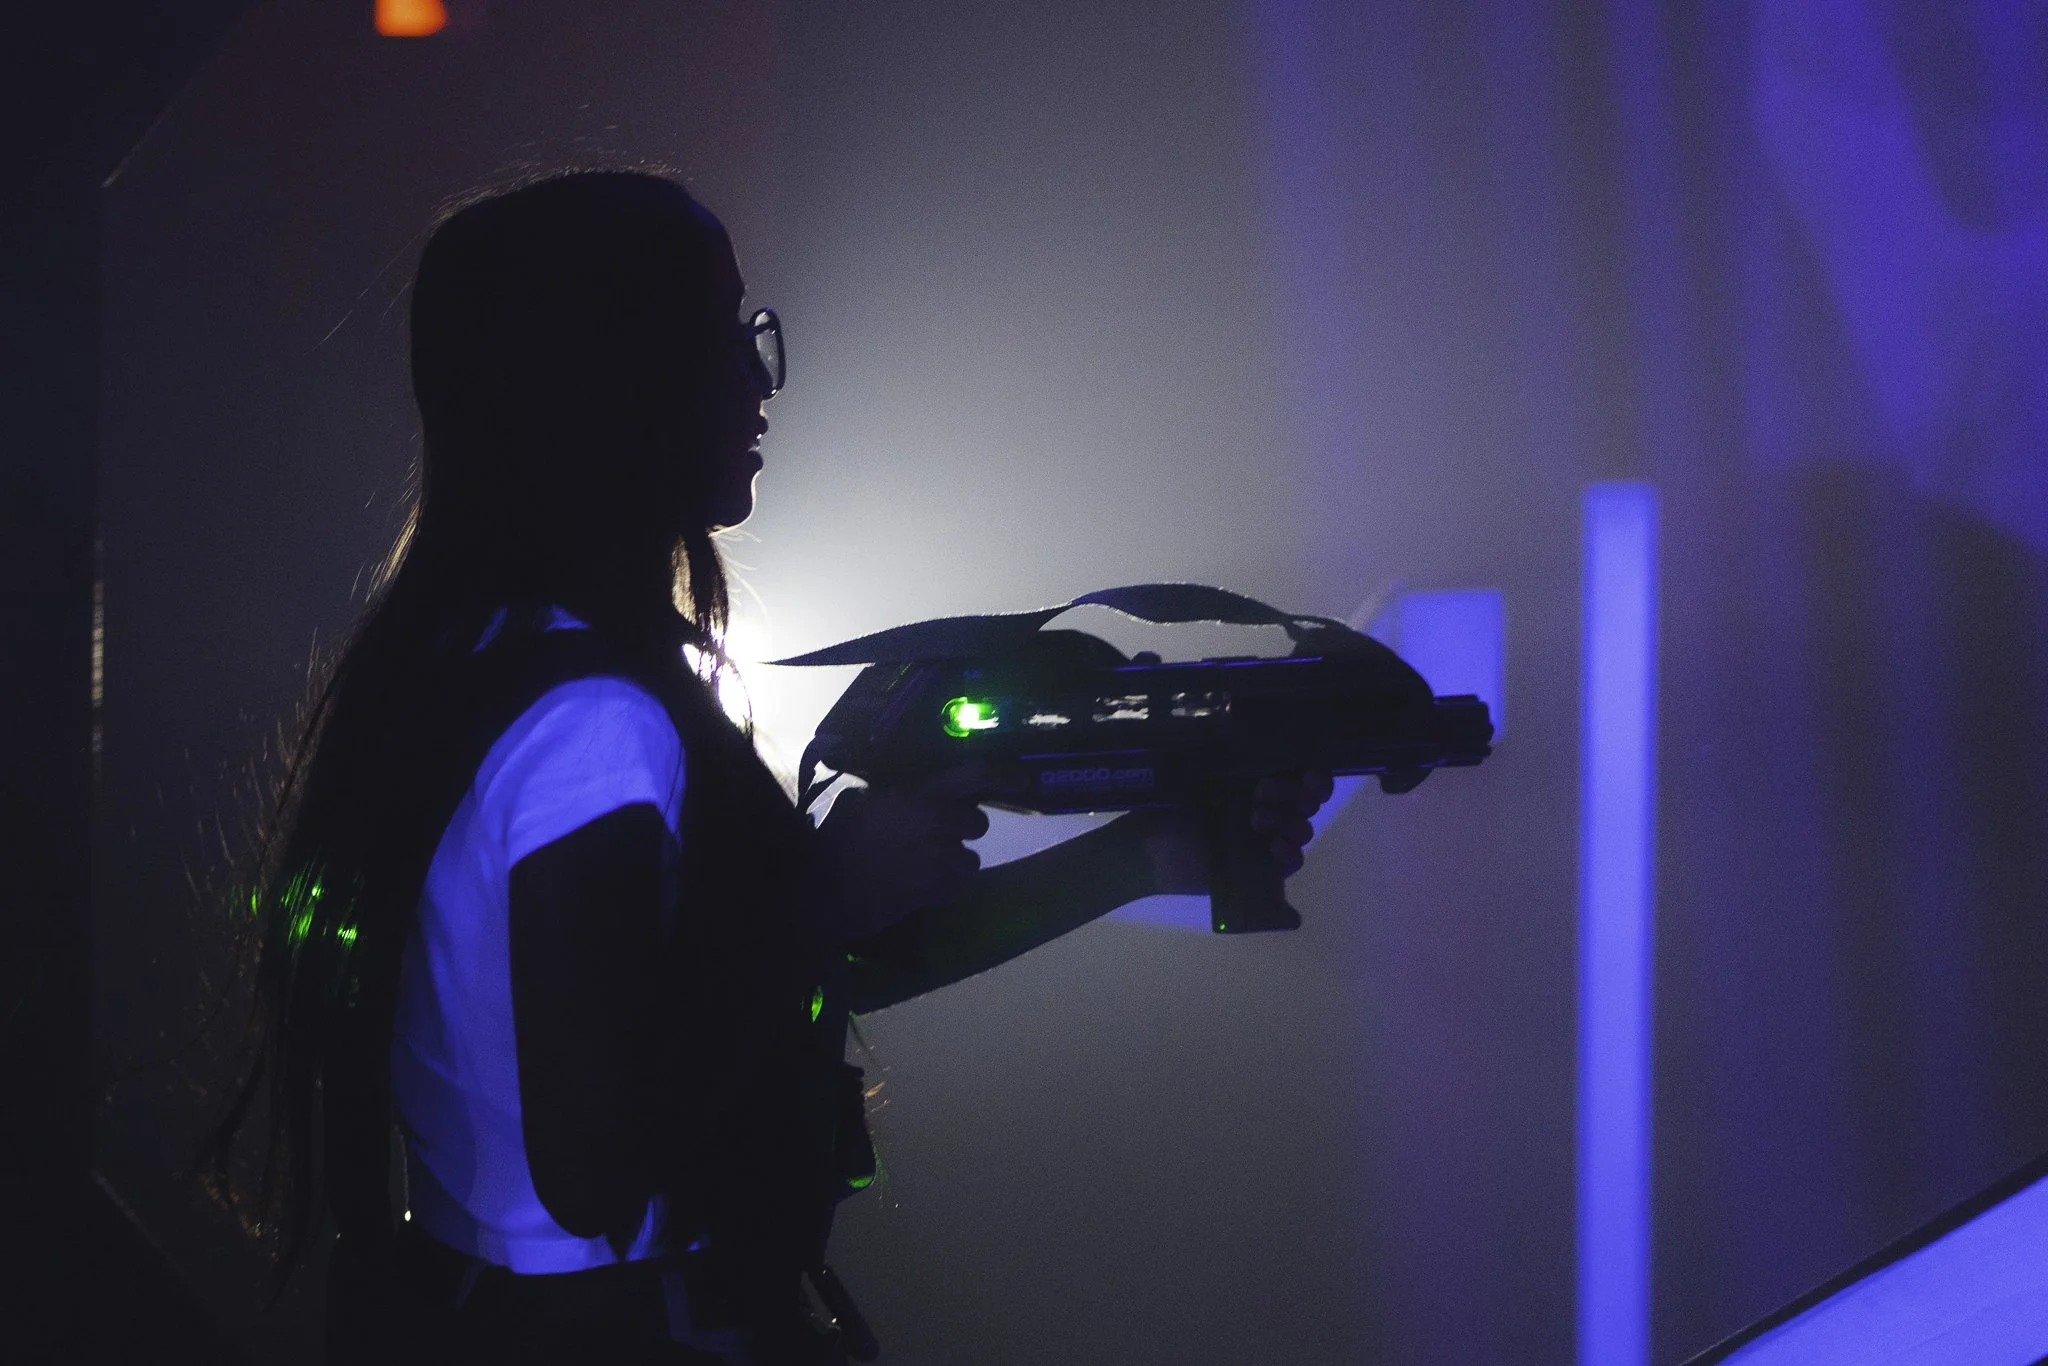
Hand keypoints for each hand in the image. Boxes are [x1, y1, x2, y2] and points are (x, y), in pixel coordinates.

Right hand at [817, 764, 1017, 940]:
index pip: (975, 774)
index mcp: (920, 794)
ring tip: (922, 863)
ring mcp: (941, 858)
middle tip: (937, 832)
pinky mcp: (937, 890)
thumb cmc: (839, 839)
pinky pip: (957, 884)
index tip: (1023, 778)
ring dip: (953, 861)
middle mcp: (938, 822)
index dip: (1003, 774)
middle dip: (963, 828)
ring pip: (970, 858)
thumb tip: (920, 793)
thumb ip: (902, 795)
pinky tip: (920, 883)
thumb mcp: (867, 801)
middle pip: (978, 823)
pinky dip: (945, 885)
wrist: (827, 889)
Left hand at [1136, 771, 1337, 895]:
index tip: (1306, 773)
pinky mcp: (1262, 869)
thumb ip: (1233, 766)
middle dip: (1293, 794)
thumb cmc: (1169, 808)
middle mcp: (1268, 807)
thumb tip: (1262, 741)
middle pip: (1306, 801)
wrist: (1149, 851)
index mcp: (1258, 781)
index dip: (1313, 776)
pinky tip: (1274, 847)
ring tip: (1257, 821)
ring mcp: (1267, 839)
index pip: (1300, 775)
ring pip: (1302, 829)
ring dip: (1290, 822)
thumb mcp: (1200, 778)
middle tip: (1261, 792)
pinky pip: (1292, 861)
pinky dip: (1290, 853)